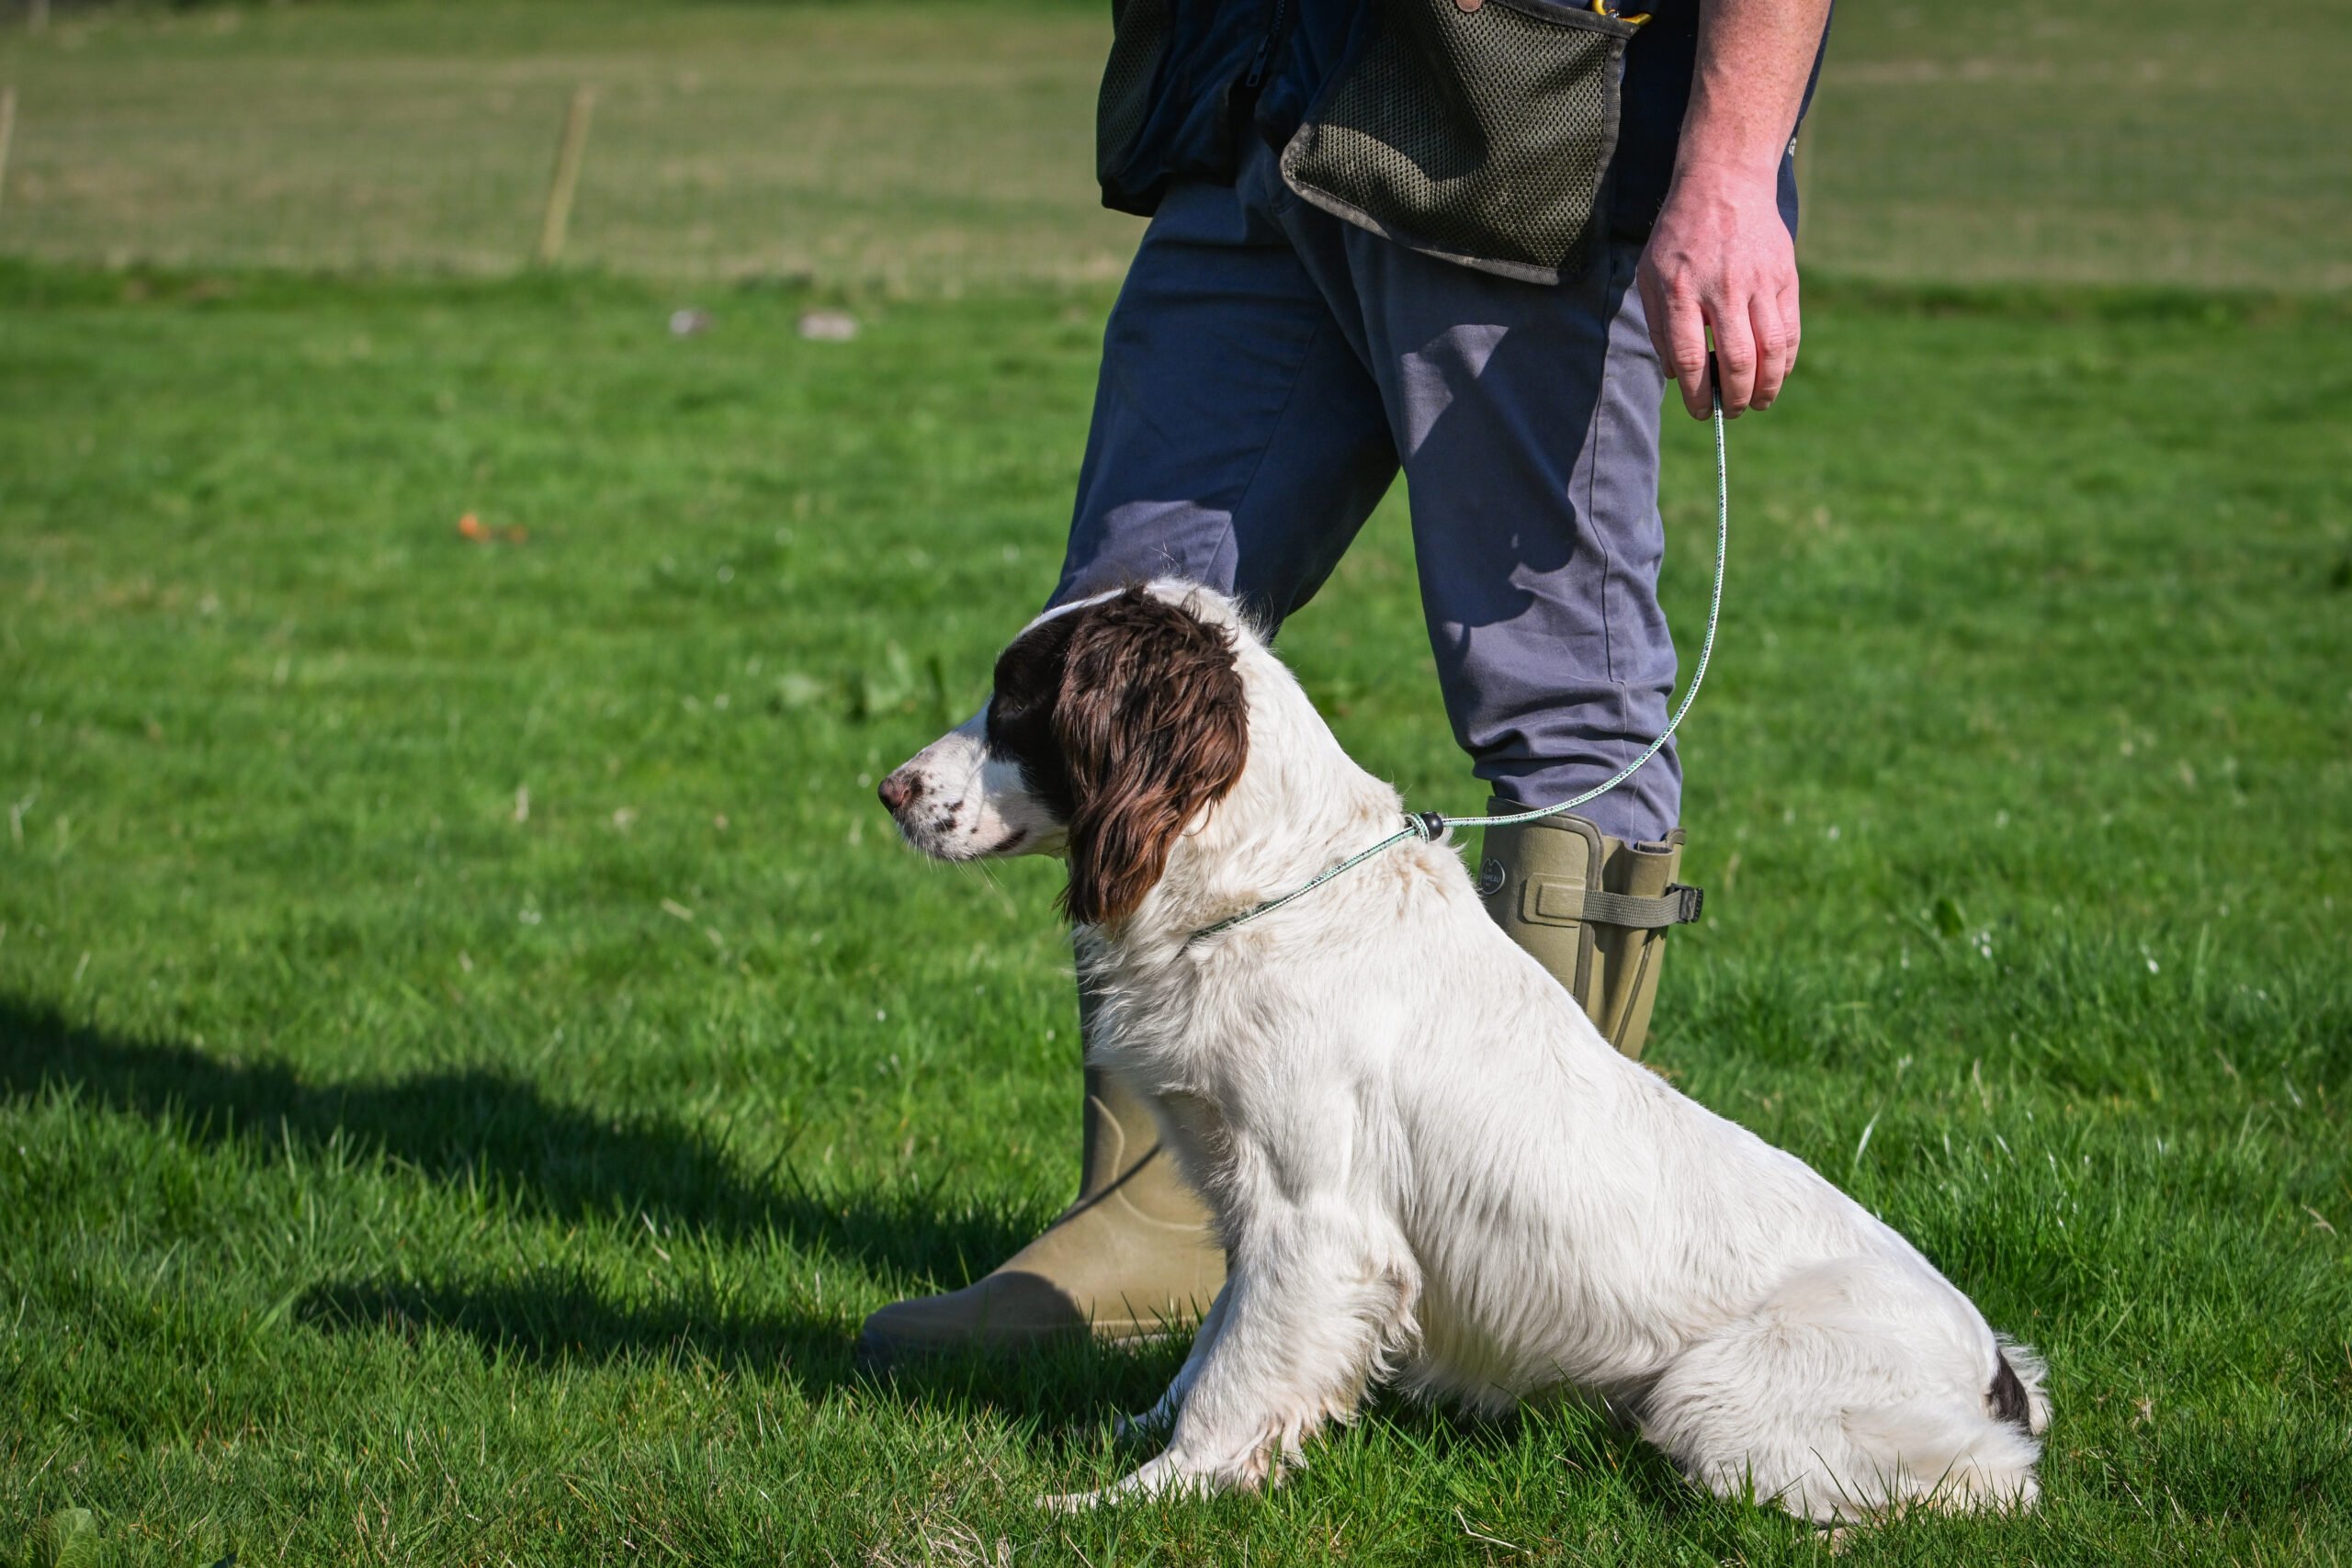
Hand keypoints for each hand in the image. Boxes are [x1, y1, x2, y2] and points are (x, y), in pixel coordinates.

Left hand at [1636, 168, 1799, 419]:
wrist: (1723, 182)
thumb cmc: (1680, 234)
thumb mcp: (1650, 275)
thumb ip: (1658, 327)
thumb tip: (1676, 375)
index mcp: (1681, 291)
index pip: (1691, 358)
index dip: (1697, 394)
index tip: (1699, 411)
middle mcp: (1721, 288)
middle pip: (1736, 360)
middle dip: (1734, 398)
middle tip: (1730, 412)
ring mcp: (1757, 282)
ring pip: (1770, 350)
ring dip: (1766, 386)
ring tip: (1757, 403)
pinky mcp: (1784, 276)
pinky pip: (1790, 330)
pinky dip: (1786, 361)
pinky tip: (1776, 374)